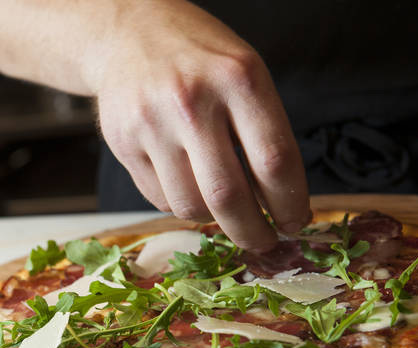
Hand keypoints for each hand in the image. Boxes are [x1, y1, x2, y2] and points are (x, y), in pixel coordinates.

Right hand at [89, 1, 310, 250]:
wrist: (129, 34)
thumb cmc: (199, 59)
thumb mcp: (244, 74)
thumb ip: (263, 132)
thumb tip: (281, 204)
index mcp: (238, 79)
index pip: (274, 161)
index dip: (290, 204)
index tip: (294, 224)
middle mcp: (191, 102)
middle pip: (229, 195)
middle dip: (252, 232)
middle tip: (263, 243)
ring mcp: (151, 124)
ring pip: (189, 206)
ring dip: (213, 219)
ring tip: (222, 209)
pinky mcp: (122, 144)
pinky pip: (159, 199)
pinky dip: (180, 204)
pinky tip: (187, 185)